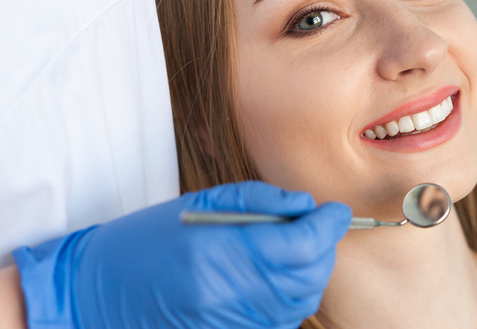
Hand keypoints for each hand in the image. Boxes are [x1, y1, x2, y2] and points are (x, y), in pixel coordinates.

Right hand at [14, 181, 350, 328]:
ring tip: (300, 247)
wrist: (100, 293)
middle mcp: (231, 295)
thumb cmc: (147, 239)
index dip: (328, 223)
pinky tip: (281, 275)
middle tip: (319, 224)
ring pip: (302, 300)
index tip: (335, 210)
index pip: (301, 242)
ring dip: (313, 271)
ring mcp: (233, 323)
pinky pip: (284, 319)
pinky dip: (294, 295)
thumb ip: (260, 201)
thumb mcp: (201, 202)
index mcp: (220, 253)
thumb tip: (306, 205)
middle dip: (324, 246)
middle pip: (309, 274)